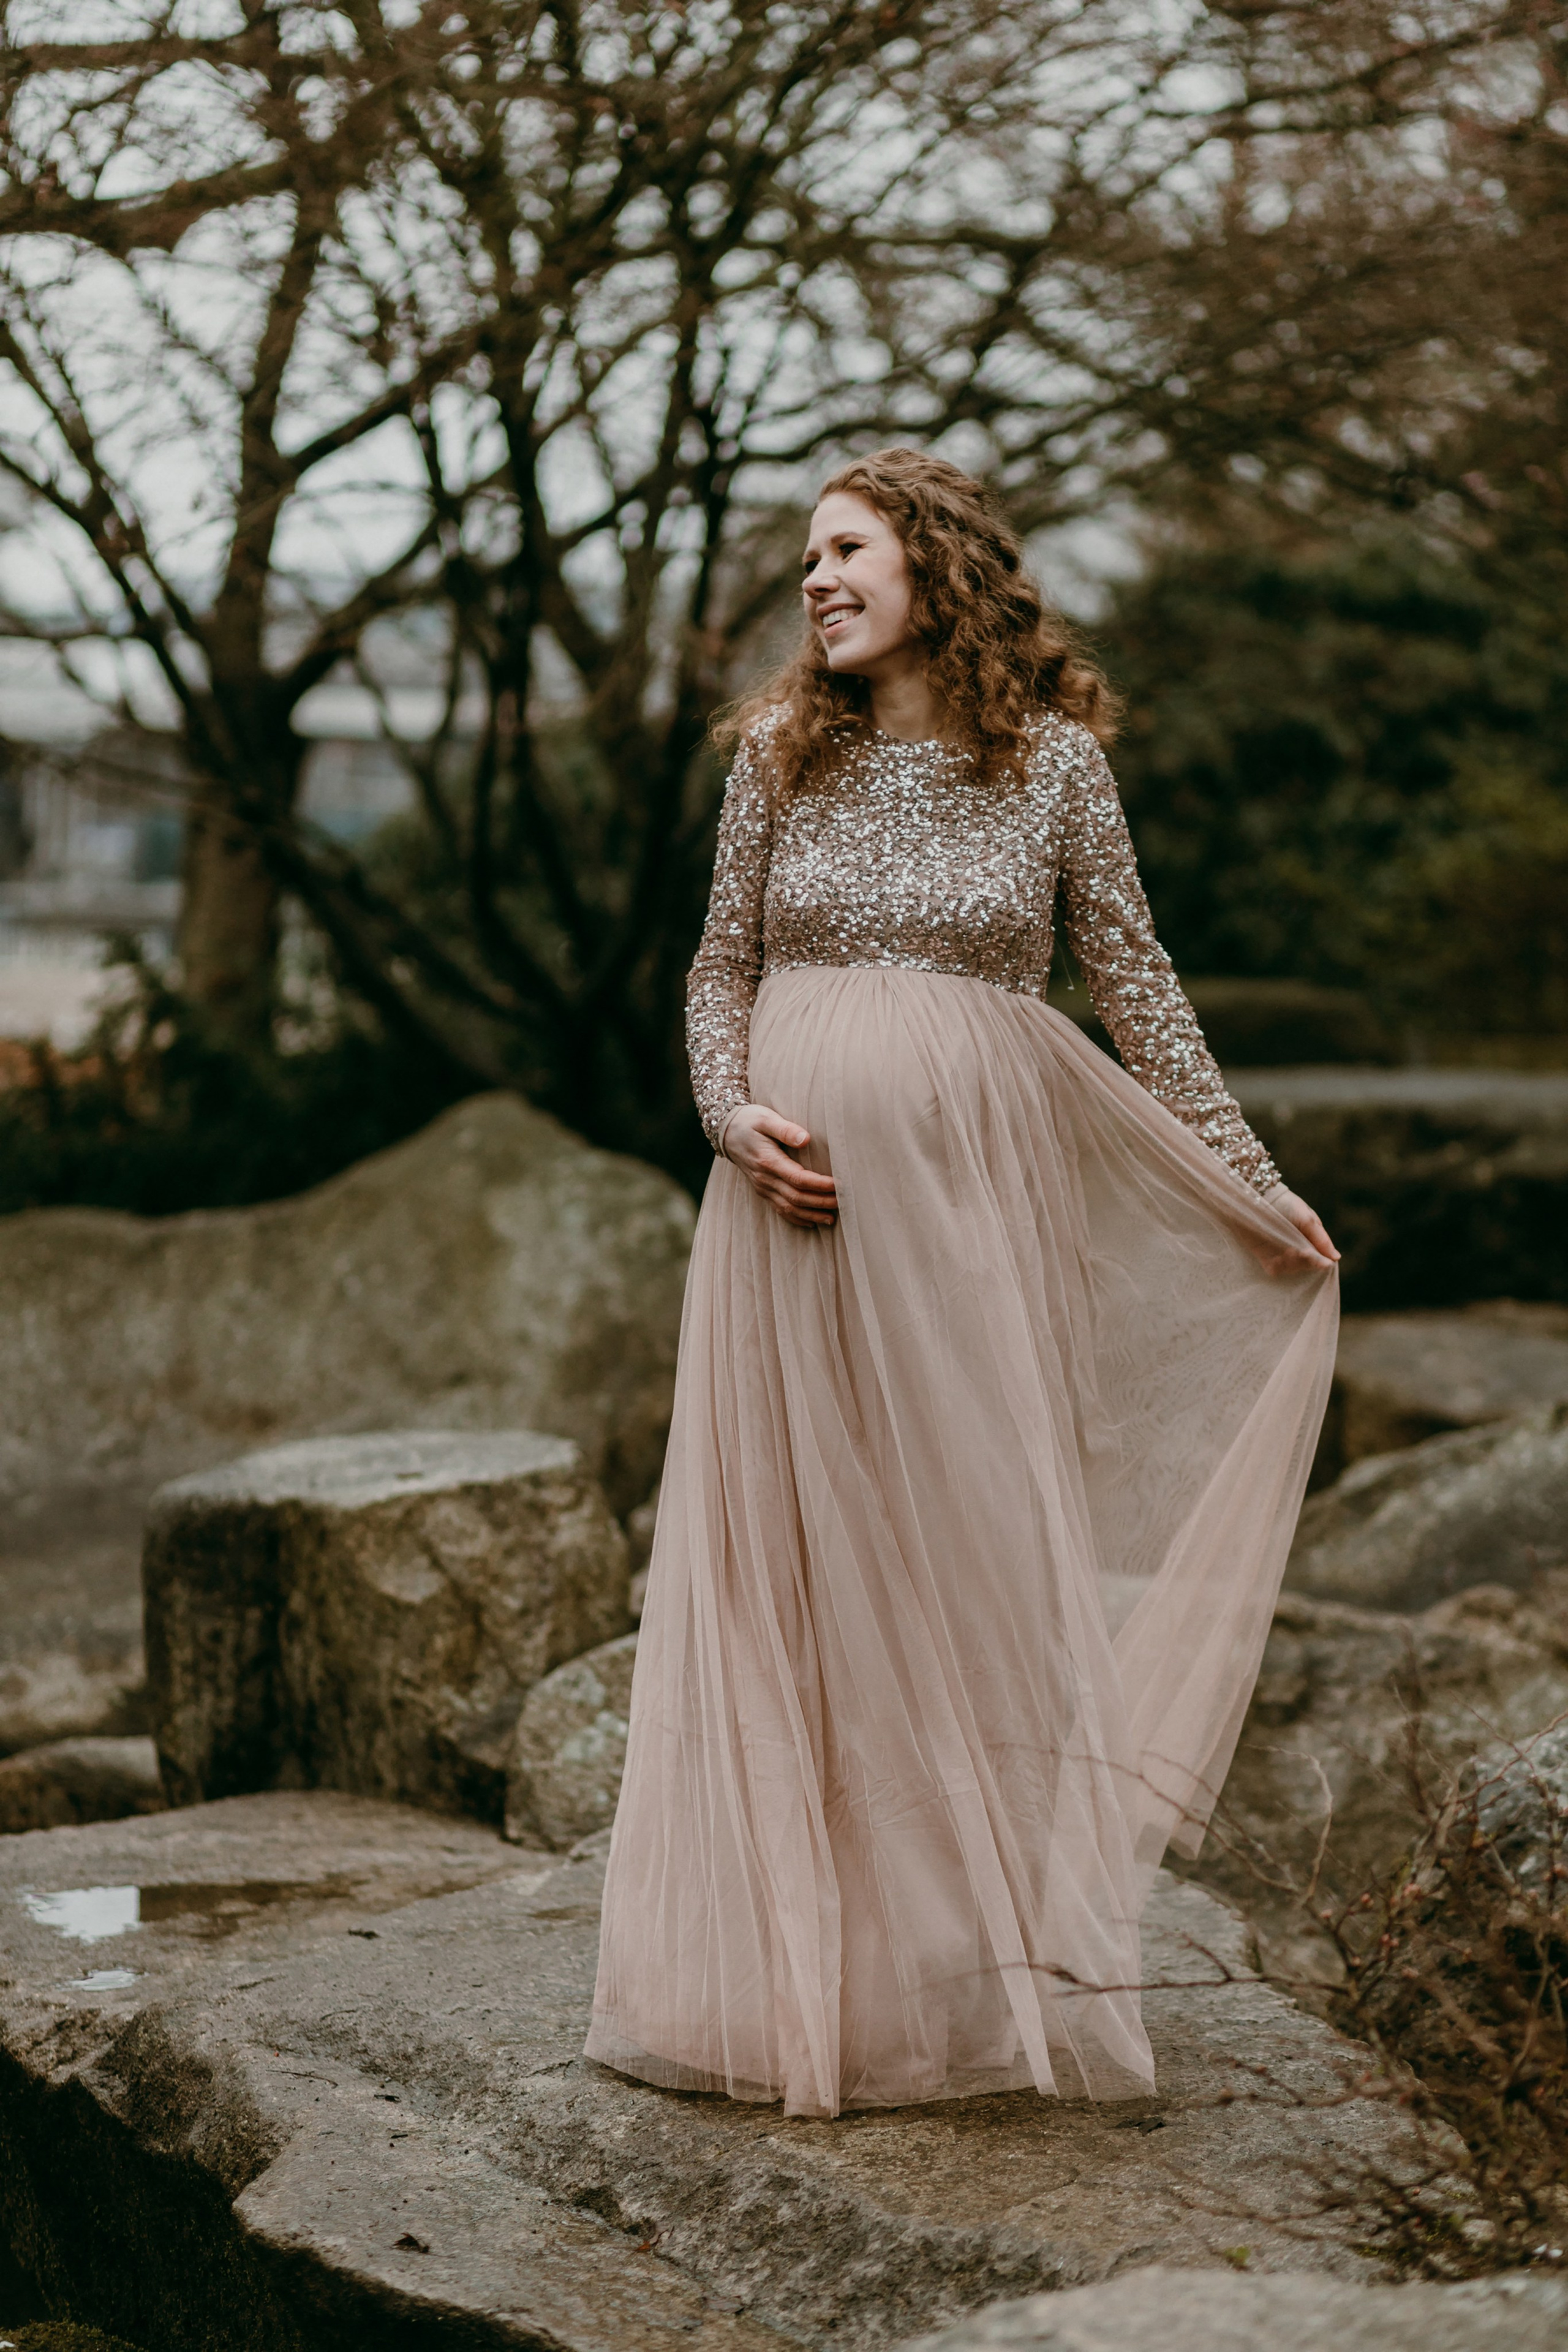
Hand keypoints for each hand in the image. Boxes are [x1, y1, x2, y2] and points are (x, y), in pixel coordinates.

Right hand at [722, 1104, 837, 1228]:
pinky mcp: (762, 1190)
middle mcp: (764, 1179)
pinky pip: (780, 1210)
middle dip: (820, 1202)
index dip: (819, 1185)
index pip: (798, 1178)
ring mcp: (762, 1187)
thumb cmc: (749, 1121)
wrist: (726, 1132)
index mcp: (768, 1161)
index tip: (838, 1185)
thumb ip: (785, 1129)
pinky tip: (812, 1222)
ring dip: (811, 1215)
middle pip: (796, 1198)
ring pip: (789, 1208)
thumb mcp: (766, 1118)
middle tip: (842, 1202)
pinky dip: (797, 1218)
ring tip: (832, 1218)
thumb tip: (806, 1138)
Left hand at [1268, 1184, 1338, 1266]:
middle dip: (1306, 1260)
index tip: (1322, 1261)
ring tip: (1291, 1249)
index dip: (1320, 1261)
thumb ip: (1321, 1239)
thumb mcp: (1307, 1219)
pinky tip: (1281, 1255)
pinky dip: (1280, 1265)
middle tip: (1303, 1251)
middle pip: (1307, 1265)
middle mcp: (1297, 1249)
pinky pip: (1276, 1269)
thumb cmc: (1286, 1203)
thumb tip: (1336, 1258)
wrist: (1256, 1197)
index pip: (1320, 1258)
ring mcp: (1281, 1254)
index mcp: (1310, 1239)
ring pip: (1293, 1268)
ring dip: (1293, 1261)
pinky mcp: (1265, 1257)